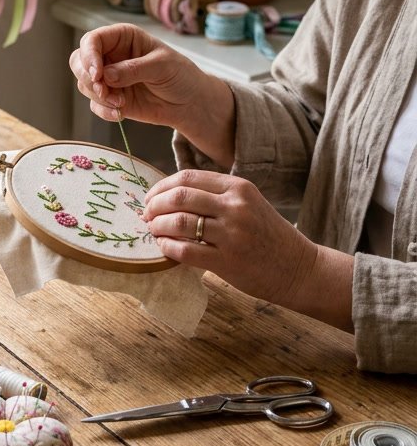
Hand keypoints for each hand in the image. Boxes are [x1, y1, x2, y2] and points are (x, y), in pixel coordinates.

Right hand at [69, 23, 209, 128]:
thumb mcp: (162, 66)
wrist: (189, 102)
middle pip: (79, 60)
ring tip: (120, 103)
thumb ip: (133, 69)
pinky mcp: (110, 98)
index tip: (97, 73)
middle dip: (88, 78)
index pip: (93, 40)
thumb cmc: (180, 75)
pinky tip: (120, 114)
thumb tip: (106, 76)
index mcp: (122, 38)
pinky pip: (94, 105)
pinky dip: (103, 111)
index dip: (89, 55)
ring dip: (98, 96)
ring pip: (84, 84)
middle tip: (103, 90)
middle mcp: (111, 55)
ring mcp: (108, 78)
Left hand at [143, 169, 318, 308]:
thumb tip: (168, 196)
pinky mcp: (227, 261)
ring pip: (179, 222)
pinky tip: (164, 248)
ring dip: (158, 226)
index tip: (150, 198)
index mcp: (238, 187)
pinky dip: (167, 247)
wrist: (299, 268)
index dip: (161, 187)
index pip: (187, 177)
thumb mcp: (248, 203)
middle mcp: (235, 206)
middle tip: (146, 215)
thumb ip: (214, 196)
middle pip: (179, 197)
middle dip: (154, 206)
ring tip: (153, 231)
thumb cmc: (267, 235)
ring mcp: (232, 234)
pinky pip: (185, 250)